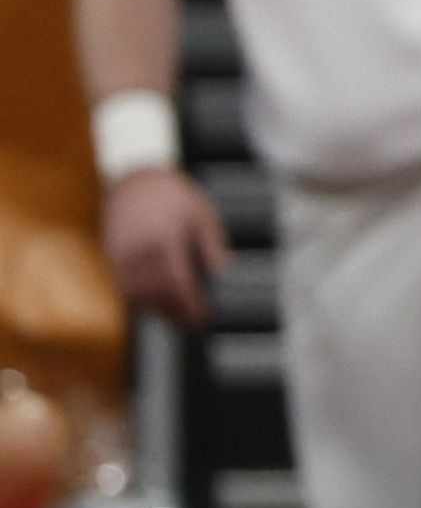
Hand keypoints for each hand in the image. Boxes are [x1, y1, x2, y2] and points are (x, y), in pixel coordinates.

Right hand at [102, 163, 225, 330]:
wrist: (134, 181)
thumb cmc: (174, 197)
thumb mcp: (201, 212)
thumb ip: (212, 243)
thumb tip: (222, 272)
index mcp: (165, 239)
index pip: (178, 282)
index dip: (190, 304)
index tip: (204, 317)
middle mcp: (139, 250)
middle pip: (157, 293)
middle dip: (175, 313)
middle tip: (193, 327)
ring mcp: (121, 254)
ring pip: (136, 293)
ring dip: (156, 311)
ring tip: (176, 321)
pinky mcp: (110, 256)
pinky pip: (122, 286)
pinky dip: (138, 300)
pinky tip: (154, 306)